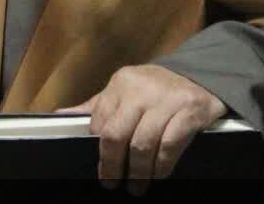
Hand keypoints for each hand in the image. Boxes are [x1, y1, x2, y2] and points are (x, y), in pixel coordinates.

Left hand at [58, 65, 226, 195]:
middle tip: (112, 183)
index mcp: (121, 83)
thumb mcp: (125, 91)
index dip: (98, 150)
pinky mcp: (190, 111)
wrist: (202, 77)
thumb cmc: (157, 89)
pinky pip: (170, 145)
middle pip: (116, 134)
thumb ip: (97, 106)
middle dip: (111, 165)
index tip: (100, 169)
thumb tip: (60, 116)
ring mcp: (167, 99)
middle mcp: (142, 88)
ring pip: (142, 144)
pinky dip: (161, 166)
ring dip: (138, 172)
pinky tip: (159, 174)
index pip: (100, 121)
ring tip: (136, 186)